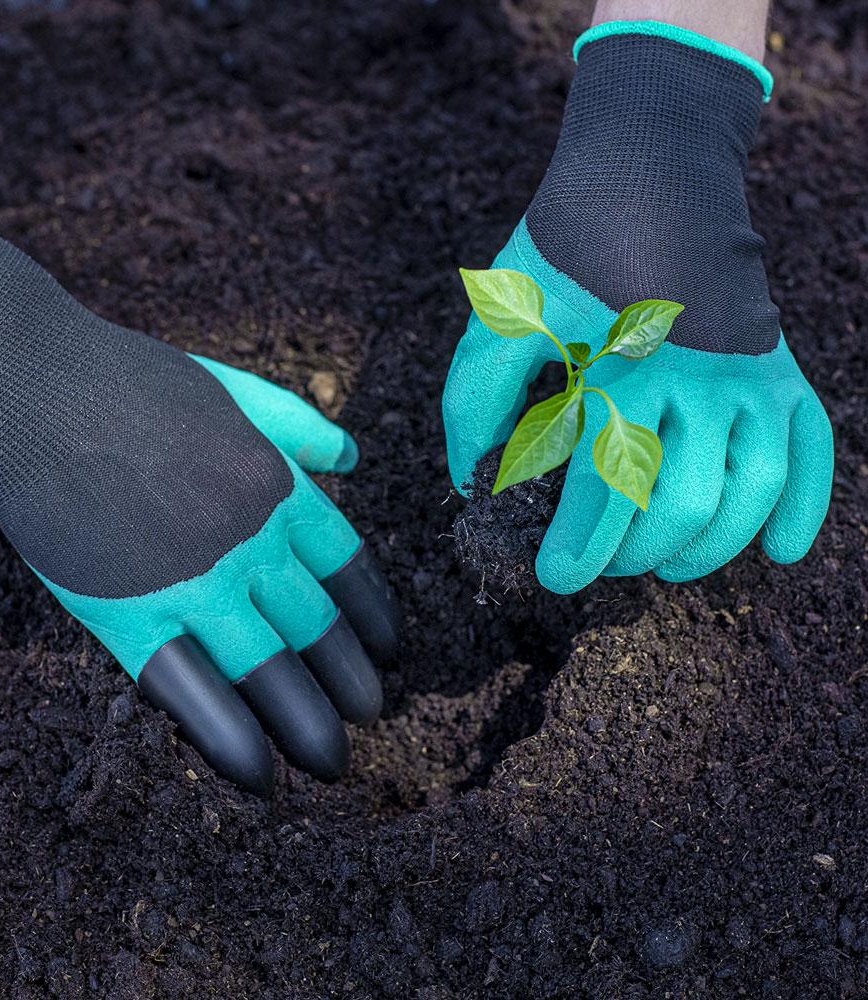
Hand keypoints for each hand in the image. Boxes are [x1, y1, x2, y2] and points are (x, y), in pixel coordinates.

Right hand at [0, 227, 399, 794]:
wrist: (37, 384)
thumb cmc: (134, 381)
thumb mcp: (237, 389)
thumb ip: (300, 426)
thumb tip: (355, 455)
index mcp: (279, 487)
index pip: (349, 569)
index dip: (374, 617)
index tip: (390, 650)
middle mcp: (249, 540)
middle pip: (319, 628)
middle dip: (352, 681)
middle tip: (373, 715)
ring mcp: (190, 581)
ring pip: (268, 670)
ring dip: (307, 724)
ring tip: (334, 761)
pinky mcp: (124, 614)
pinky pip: (191, 691)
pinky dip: (231, 739)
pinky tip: (259, 773)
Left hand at [443, 21, 832, 593]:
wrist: (647, 170)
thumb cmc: (560, 255)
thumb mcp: (498, 317)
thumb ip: (475, 402)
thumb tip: (469, 485)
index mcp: (613, 371)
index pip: (600, 491)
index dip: (577, 550)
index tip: (554, 577)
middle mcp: (690, 378)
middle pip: (680, 505)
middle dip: (636, 555)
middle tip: (604, 565)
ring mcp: (745, 372)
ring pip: (749, 490)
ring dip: (710, 547)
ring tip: (670, 567)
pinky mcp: (778, 367)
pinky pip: (812, 448)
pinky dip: (805, 506)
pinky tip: (778, 551)